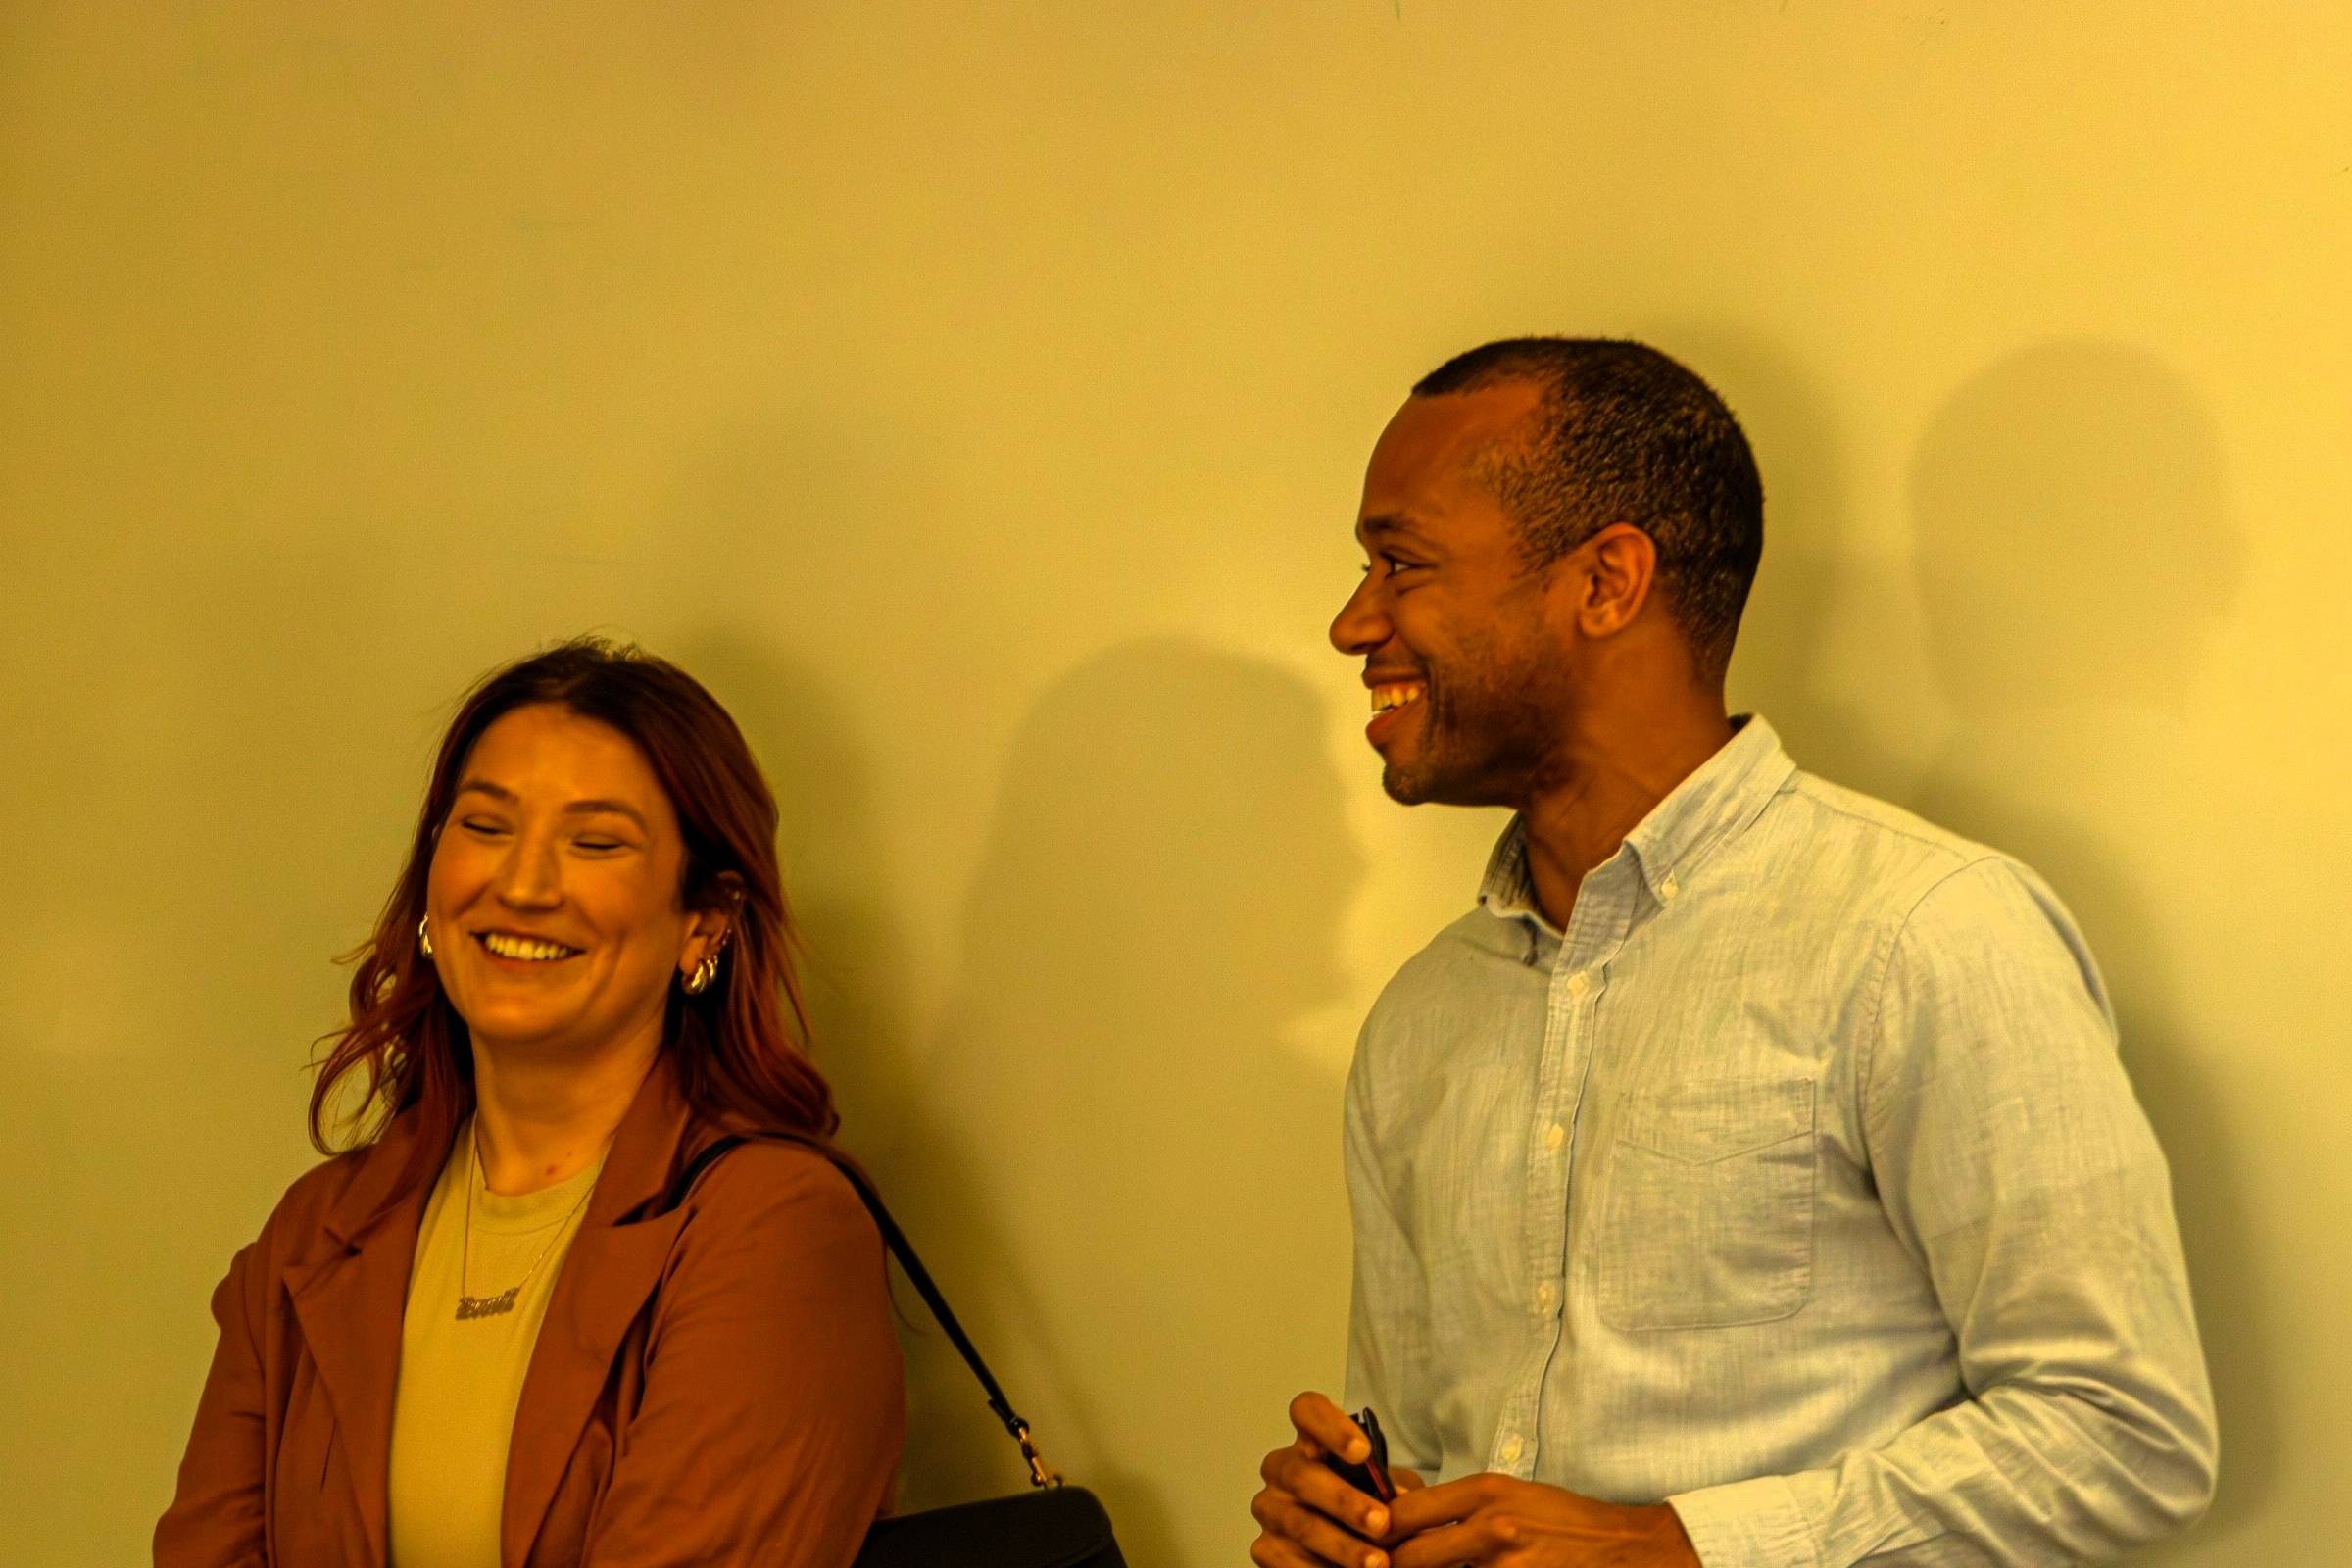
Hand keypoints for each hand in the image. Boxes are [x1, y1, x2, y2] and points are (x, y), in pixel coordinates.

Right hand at [1251, 1391, 1424, 1567]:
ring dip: (1340, 1545)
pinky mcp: (1265, 1548)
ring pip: (1299, 1523)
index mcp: (1310, 1442)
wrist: (1343, 1549)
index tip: (1363, 1452)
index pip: (1307, 1412)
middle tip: (1380, 1522)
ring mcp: (1270, 1509)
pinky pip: (1286, 1560)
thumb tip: (1397, 1497)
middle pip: (1302, 1475)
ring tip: (1376, 1562)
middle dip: (1344, 1500)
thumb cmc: (1365, 1506)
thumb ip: (1388, 1486)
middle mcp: (1283, 1470)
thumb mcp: (1382, 1490)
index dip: (1330, 1425)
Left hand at [1383, 1474, 1699, 1567]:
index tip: (1362, 1541)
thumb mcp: (1510, 1495)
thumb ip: (1460, 1507)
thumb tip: (1402, 1513)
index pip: (1406, 1511)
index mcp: (1484, 1492)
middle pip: (1410, 1555)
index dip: (1376, 1530)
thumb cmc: (1561, 1521)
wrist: (1620, 1547)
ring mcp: (1505, 1566)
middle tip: (1371, 1565)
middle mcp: (1490, 1526)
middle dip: (1388, 1565)